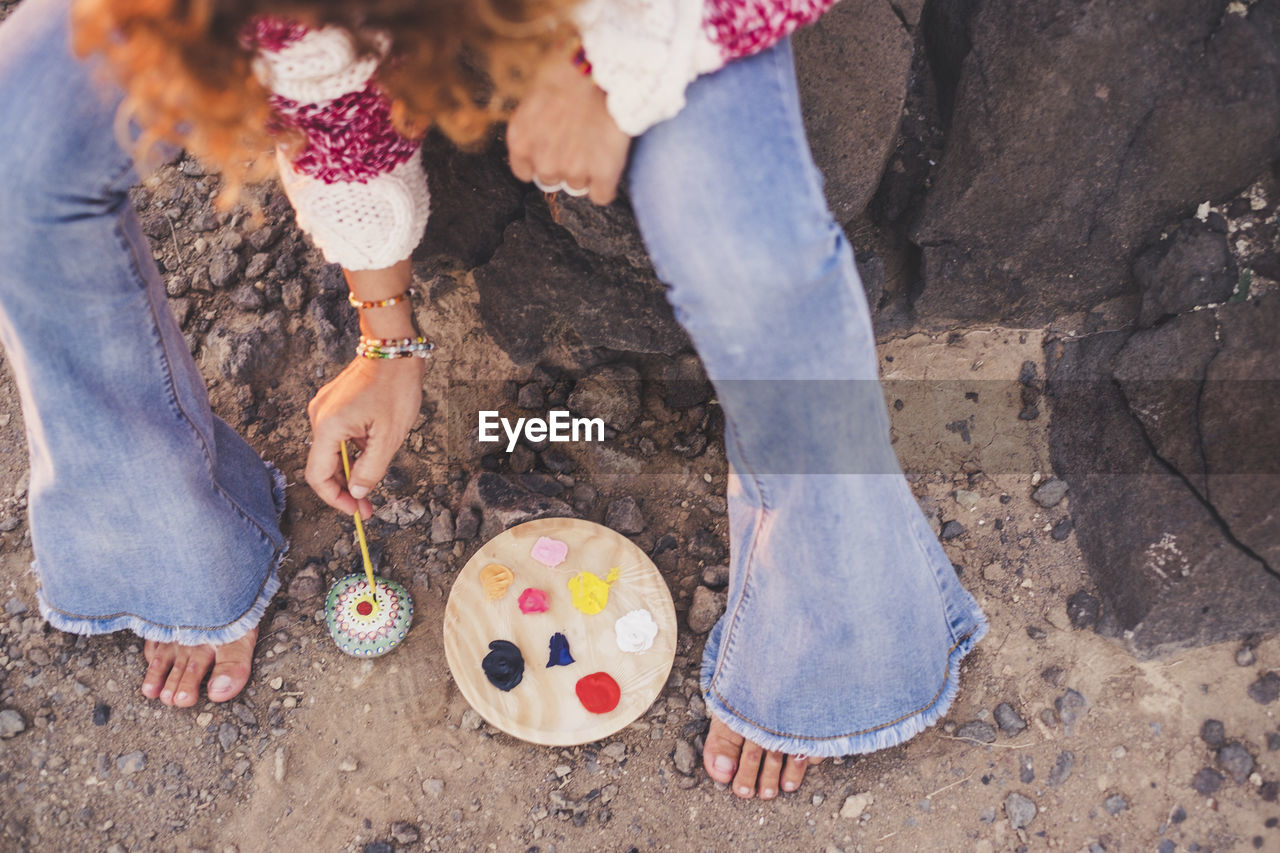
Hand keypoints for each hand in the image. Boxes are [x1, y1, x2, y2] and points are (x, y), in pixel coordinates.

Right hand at [305, 356, 425, 517]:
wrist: (395, 349)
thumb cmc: (395, 387)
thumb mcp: (389, 436)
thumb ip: (371, 469)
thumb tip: (358, 492)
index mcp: (327, 427)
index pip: (319, 477)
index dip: (336, 499)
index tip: (357, 511)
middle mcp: (318, 417)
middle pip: (323, 466)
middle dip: (344, 488)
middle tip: (367, 505)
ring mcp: (324, 408)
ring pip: (331, 451)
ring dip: (350, 469)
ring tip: (375, 476)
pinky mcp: (333, 402)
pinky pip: (338, 435)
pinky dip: (352, 449)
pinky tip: (373, 450)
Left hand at [506, 57, 630, 204]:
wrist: (603, 67)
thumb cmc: (569, 67)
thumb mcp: (536, 91)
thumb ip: (534, 121)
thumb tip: (545, 128)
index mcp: (520, 141)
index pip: (525, 171)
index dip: (542, 157)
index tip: (555, 146)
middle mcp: (542, 162)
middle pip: (551, 180)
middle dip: (564, 164)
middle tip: (580, 141)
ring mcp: (573, 171)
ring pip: (578, 186)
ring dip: (587, 170)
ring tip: (598, 141)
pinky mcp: (602, 174)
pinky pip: (602, 195)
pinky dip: (607, 181)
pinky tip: (610, 158)